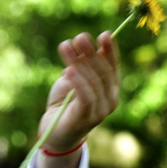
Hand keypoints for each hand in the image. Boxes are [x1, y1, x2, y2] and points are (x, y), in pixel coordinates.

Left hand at [39, 31, 120, 152]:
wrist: (53, 133)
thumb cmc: (63, 104)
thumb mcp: (71, 80)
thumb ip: (79, 66)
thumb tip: (84, 46)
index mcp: (109, 88)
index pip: (113, 66)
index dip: (110, 50)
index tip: (104, 34)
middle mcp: (110, 100)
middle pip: (103, 71)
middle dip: (91, 52)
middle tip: (78, 38)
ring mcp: (101, 111)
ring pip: (93, 82)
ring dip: (78, 63)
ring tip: (66, 49)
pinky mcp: (87, 119)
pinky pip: (86, 97)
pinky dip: (78, 82)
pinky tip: (68, 70)